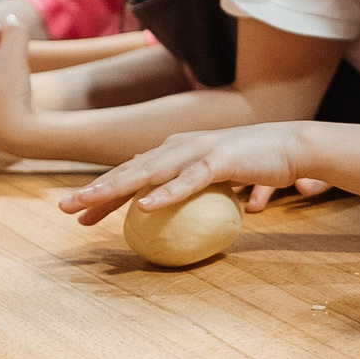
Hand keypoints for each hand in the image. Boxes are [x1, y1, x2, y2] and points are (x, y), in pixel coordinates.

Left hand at [60, 121, 317, 222]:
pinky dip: (165, 194)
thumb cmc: (256, 164)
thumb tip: (172, 212)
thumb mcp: (216, 177)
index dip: (102, 191)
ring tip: (89, 204)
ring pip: (148, 173)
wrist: (293, 145)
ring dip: (115, 189)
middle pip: (129, 170)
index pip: (131, 172)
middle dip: (95, 189)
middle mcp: (179, 146)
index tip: (79, 212)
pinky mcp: (219, 161)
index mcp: (175, 150)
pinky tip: (144, 207)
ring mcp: (197, 151)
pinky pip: (187, 182)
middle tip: (66, 208)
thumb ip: (192, 188)